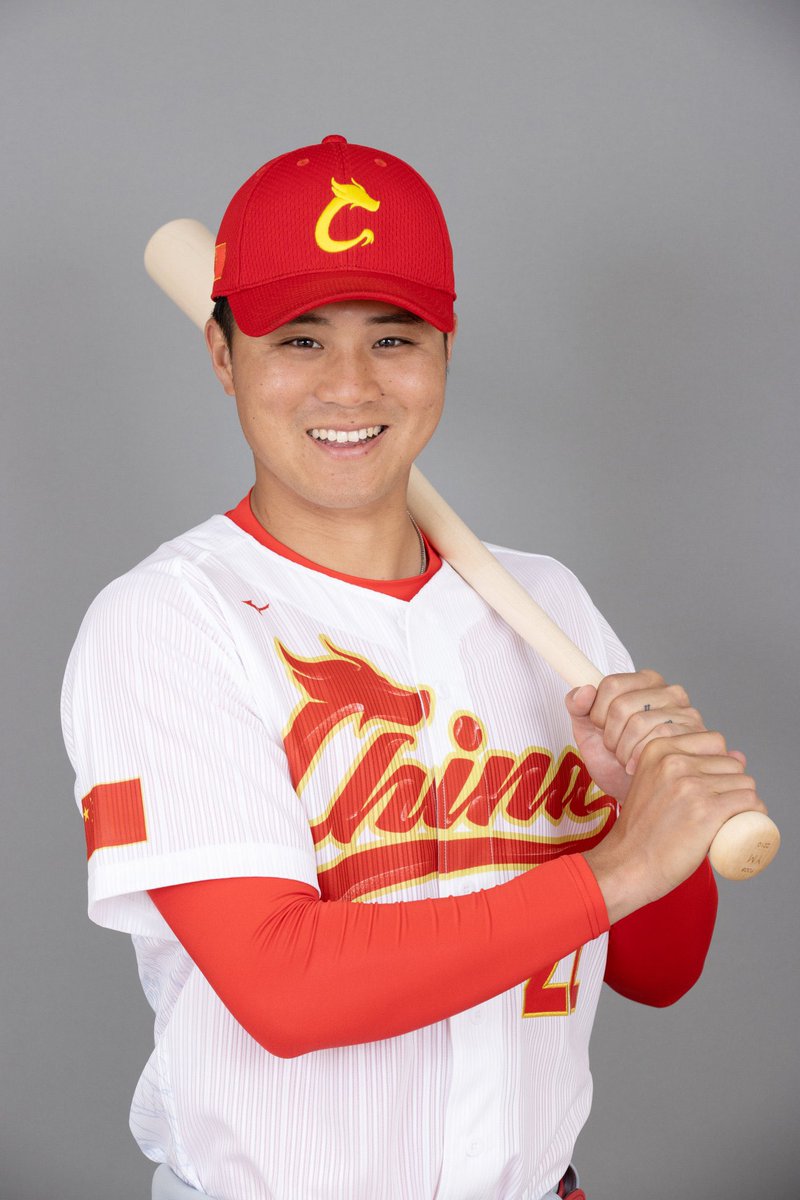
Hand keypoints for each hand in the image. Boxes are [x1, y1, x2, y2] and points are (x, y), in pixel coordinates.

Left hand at [565, 669, 714, 800]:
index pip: (611, 684)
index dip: (597, 713)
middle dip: (610, 736)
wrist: (636, 794)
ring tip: (627, 759)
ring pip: (640, 723)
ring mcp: (687, 713)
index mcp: (644, 682)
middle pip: (622, 705)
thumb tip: (584, 690)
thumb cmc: (614, 761)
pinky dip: (640, 759)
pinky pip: (660, 742)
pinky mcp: (698, 736)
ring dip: (624, 750)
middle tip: (616, 750)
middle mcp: (669, 692)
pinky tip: (639, 767)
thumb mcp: (588, 732)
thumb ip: (577, 707)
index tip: (601, 729)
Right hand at [584, 730, 764, 919]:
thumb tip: (740, 755)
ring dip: (745, 801)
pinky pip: (749, 802)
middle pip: (731, 764)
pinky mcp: (707, 811)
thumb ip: (685, 763)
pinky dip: (755, 812)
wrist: (627, 863)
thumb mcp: (653, 782)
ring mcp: (691, 786)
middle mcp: (674, 761)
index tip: (713, 785)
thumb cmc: (642, 828)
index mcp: (658, 748)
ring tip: (728, 819)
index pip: (714, 741)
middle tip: (718, 809)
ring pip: (745, 783)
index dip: (719, 764)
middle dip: (732, 785)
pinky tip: (747, 821)